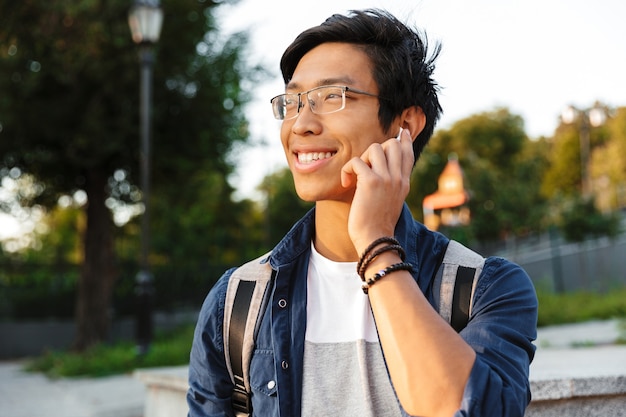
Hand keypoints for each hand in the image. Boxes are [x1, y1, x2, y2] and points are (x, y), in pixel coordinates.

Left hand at [340, 128, 413, 253]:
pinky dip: (347, 170)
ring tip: (356, 176)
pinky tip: (346, 183)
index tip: (400, 132)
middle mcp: (398, 178)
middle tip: (365, 167)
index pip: (407, 153)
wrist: (375, 239)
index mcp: (404, 182)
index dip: (403, 140)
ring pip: (375, 147)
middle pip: (392, 143)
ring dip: (361, 158)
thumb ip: (391, 186)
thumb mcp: (391, 202)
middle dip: (376, 149)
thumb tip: (382, 174)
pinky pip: (357, 161)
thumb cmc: (377, 224)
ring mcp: (386, 179)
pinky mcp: (370, 182)